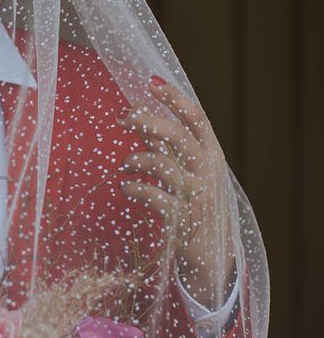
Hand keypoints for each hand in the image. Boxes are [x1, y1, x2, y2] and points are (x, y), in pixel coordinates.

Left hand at [116, 76, 235, 309]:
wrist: (213, 255)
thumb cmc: (197, 208)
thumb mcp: (192, 174)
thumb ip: (171, 149)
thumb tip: (140, 118)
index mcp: (212, 155)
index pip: (197, 118)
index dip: (174, 99)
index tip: (151, 83)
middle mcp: (208, 172)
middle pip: (179, 136)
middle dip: (149, 123)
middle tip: (124, 119)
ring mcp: (197, 195)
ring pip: (164, 165)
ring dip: (138, 159)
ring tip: (124, 164)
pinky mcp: (183, 219)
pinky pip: (155, 197)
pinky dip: (135, 189)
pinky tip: (125, 186)